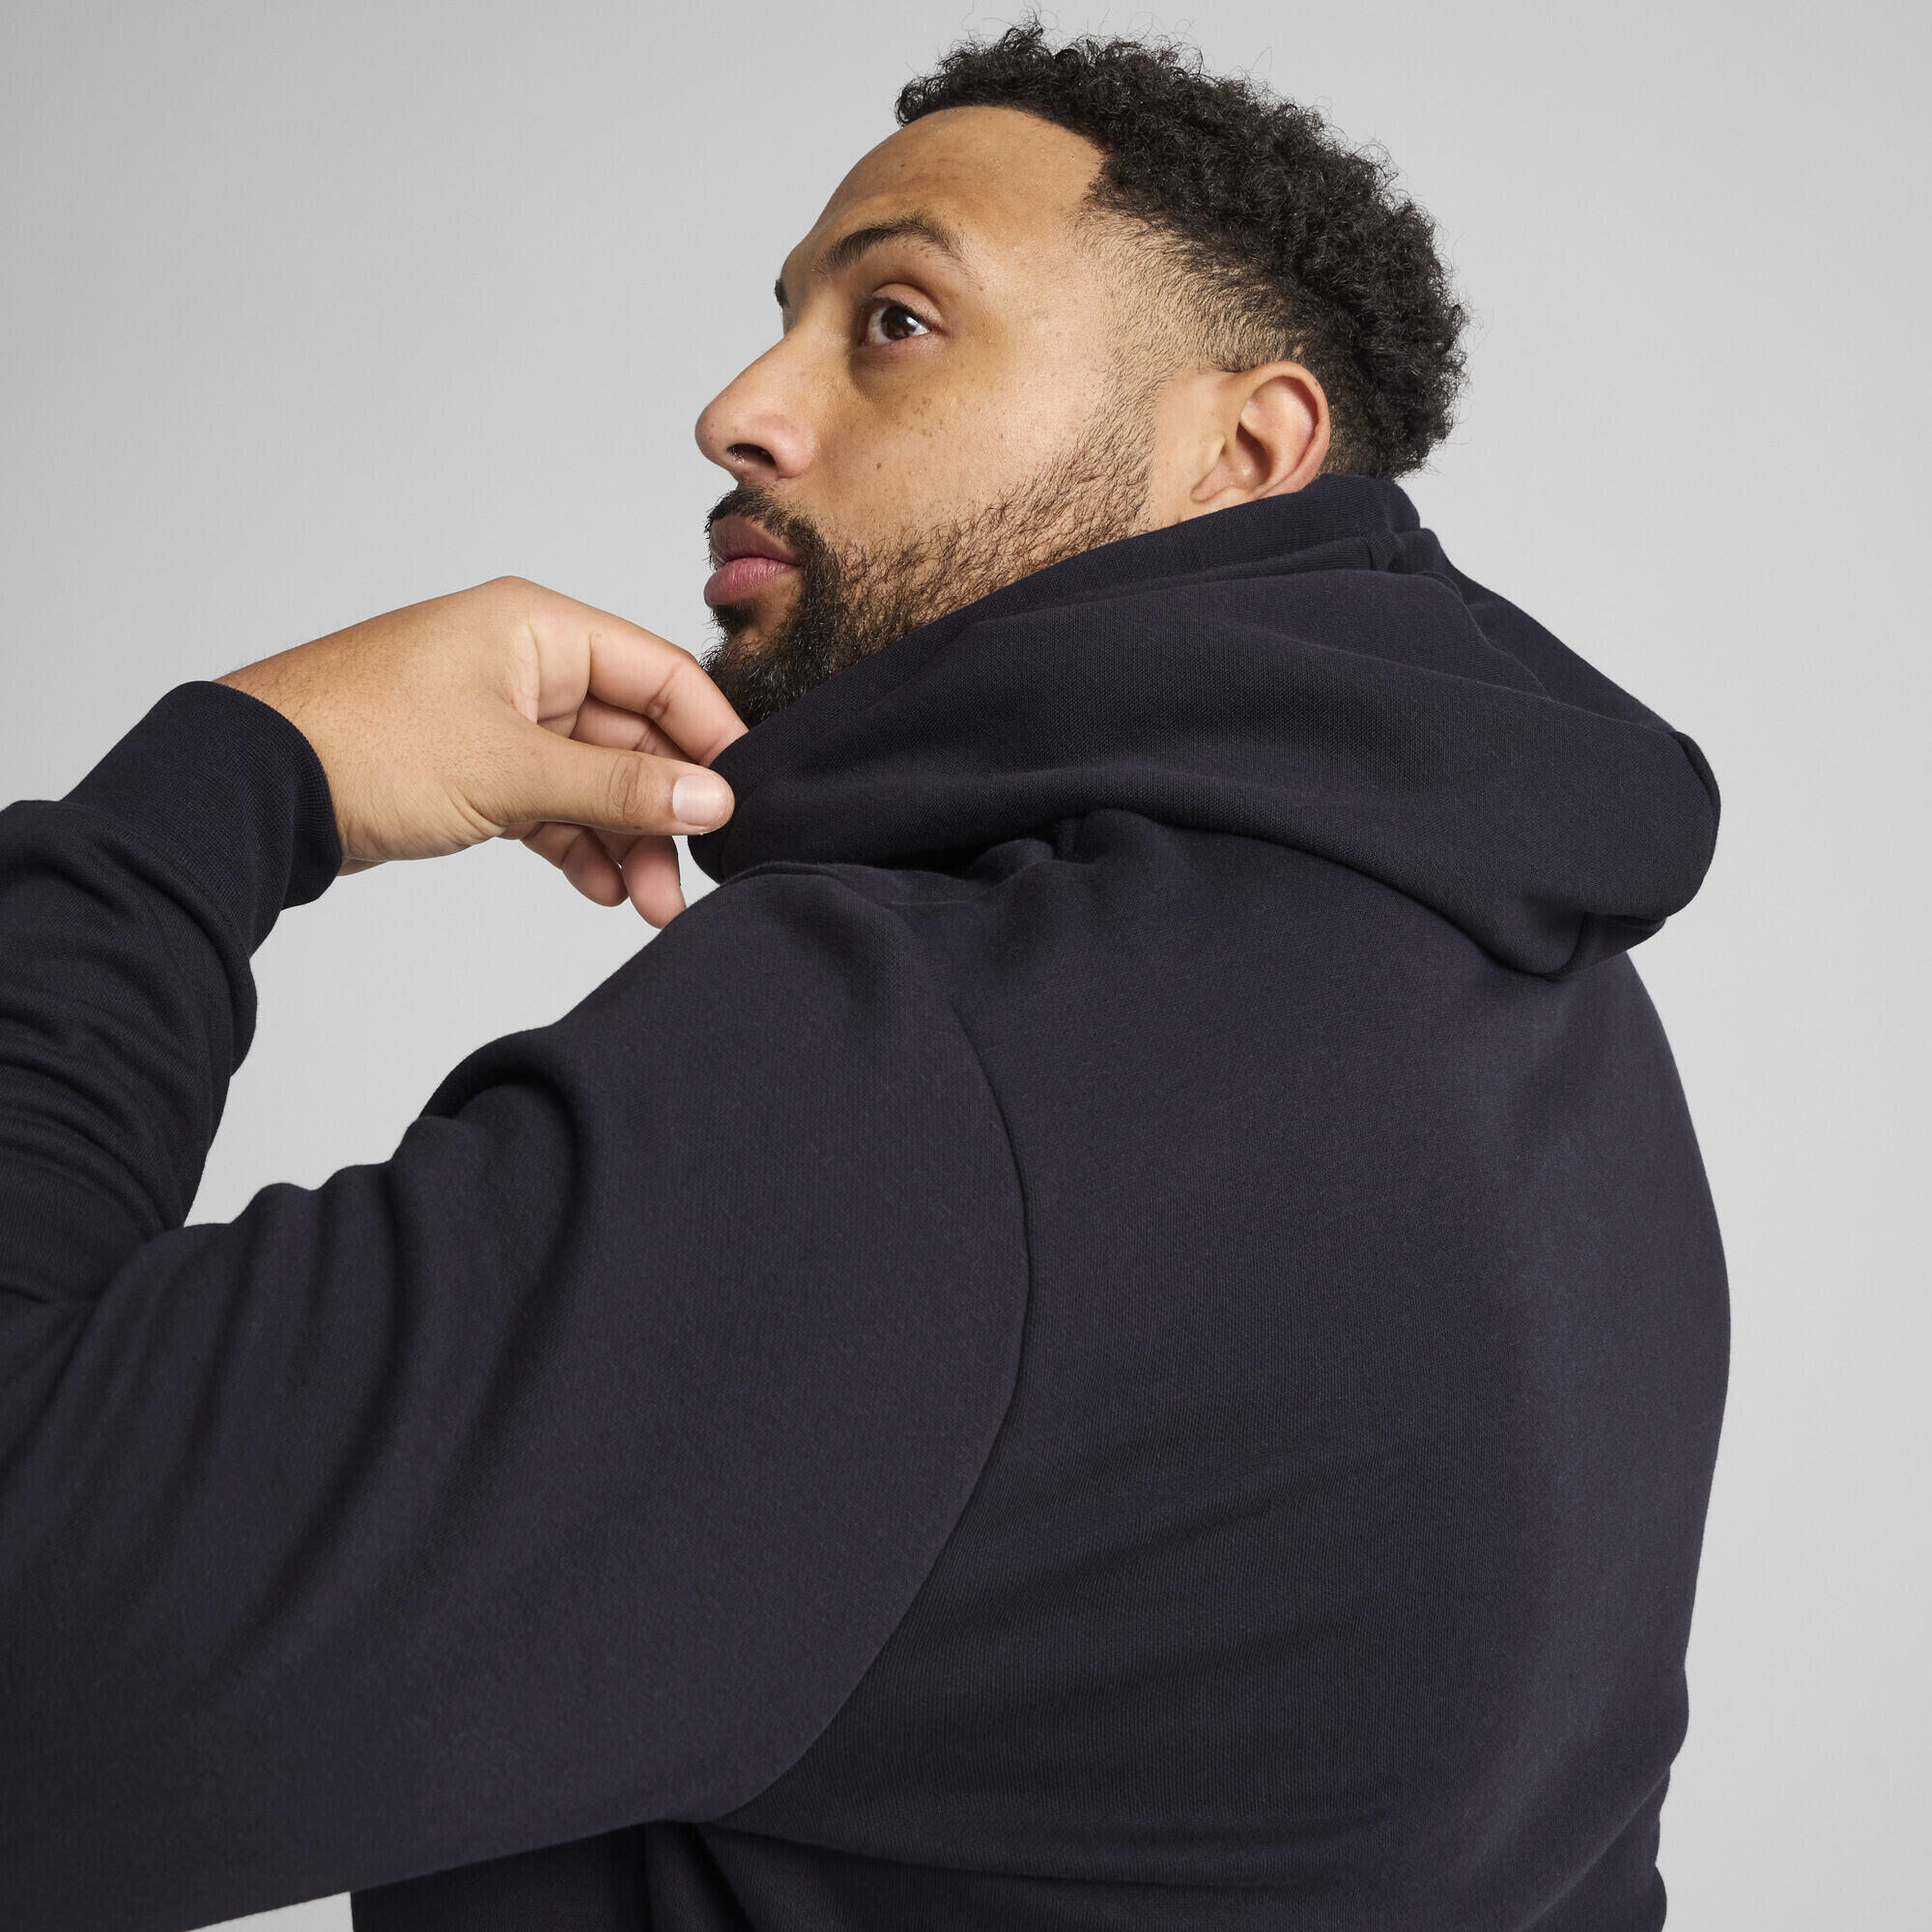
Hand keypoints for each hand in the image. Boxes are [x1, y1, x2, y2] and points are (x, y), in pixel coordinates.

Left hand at [217, 577, 747, 926]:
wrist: (252, 785)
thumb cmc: (366, 744)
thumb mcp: (512, 771)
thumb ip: (620, 789)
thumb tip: (712, 801)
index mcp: (539, 630)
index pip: (660, 675)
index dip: (709, 739)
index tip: (741, 804)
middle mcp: (525, 665)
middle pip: (632, 737)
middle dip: (664, 811)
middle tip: (693, 878)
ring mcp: (498, 719)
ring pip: (593, 780)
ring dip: (626, 840)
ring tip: (651, 905)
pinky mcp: (473, 769)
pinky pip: (551, 805)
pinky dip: (578, 845)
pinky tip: (601, 888)